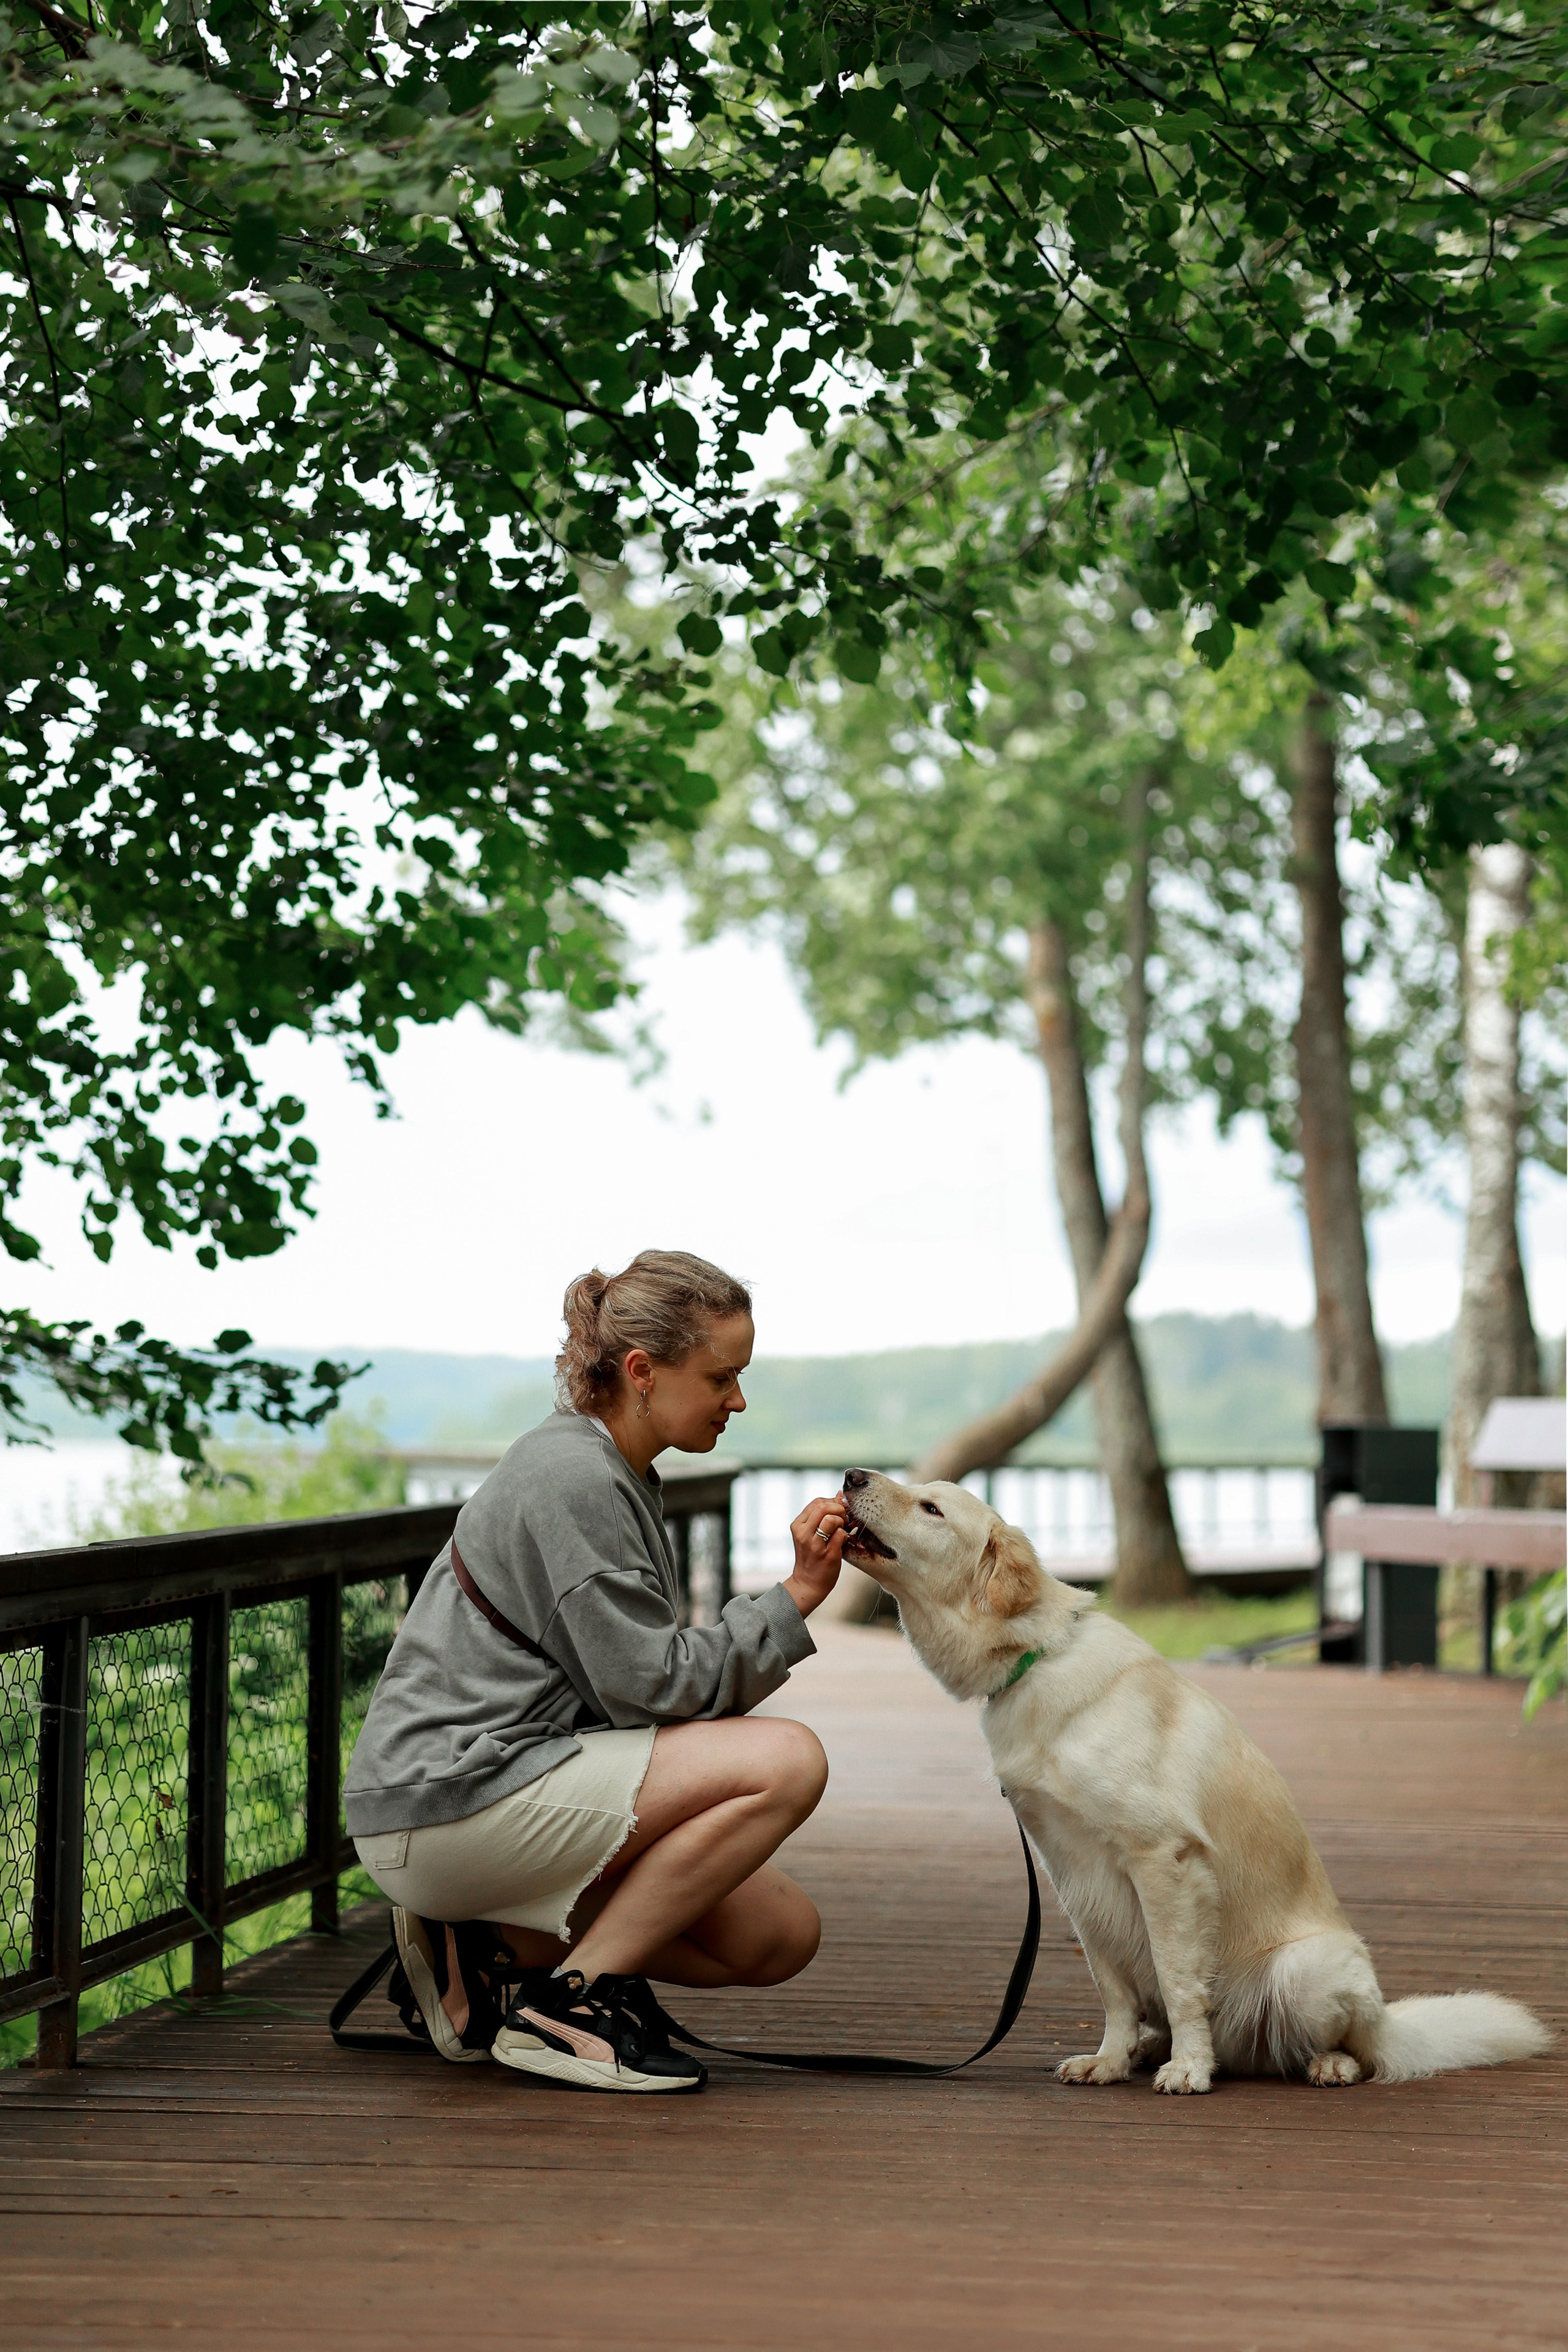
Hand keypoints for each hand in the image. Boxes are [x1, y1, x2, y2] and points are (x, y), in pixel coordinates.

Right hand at [782, 1493, 847, 1619]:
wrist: (808, 1583)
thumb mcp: (812, 1533)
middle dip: (839, 1510)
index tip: (839, 1513)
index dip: (832, 1504)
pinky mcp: (827, 1555)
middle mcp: (803, 1533)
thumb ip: (823, 1514)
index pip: (817, 1502)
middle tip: (844, 1520)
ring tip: (843, 1530)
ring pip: (831, 1519)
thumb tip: (839, 1494)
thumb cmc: (813, 1556)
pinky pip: (841, 1535)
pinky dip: (846, 1536)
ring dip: (842, 1522)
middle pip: (824, 1507)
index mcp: (797, 1525)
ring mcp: (814, 1545)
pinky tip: (843, 1542)